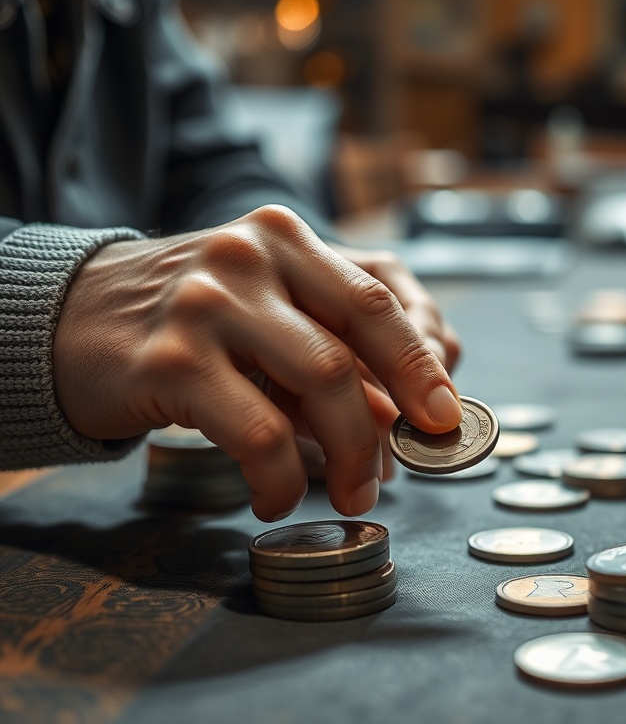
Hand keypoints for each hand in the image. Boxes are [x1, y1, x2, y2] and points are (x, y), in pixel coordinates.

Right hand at [53, 206, 463, 520]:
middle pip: (358, 337)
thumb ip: (333, 353)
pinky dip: (283, 478)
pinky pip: (260, 433)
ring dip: (351, 453)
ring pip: (322, 380)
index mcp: (286, 238)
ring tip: (352, 493)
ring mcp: (209, 301)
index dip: (422, 358)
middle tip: (399, 470)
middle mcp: (251, 255)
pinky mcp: (171, 359)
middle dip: (394, 414)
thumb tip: (402, 420)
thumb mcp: (268, 318)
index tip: (445, 414)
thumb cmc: (191, 323)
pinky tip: (276, 496)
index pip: (378, 294)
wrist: (72, 321)